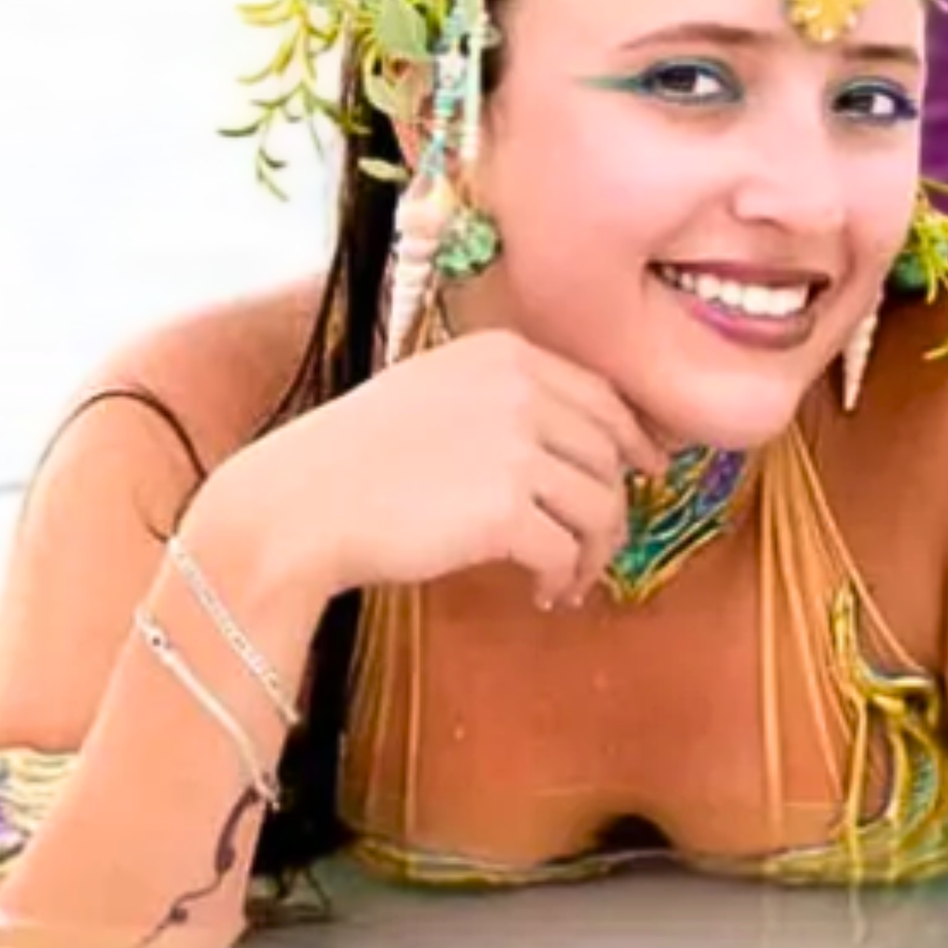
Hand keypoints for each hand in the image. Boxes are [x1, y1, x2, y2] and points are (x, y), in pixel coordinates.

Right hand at [196, 328, 663, 611]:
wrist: (301, 503)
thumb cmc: (358, 456)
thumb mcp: (436, 392)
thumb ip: (506, 400)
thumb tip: (584, 442)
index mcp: (504, 353)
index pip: (601, 395)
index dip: (633, 439)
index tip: (646, 470)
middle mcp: (519, 388)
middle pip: (610, 453)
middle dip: (615, 506)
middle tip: (596, 547)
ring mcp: (516, 446)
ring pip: (601, 506)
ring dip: (593, 552)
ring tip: (566, 579)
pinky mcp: (507, 508)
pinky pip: (566, 550)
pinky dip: (564, 578)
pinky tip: (542, 594)